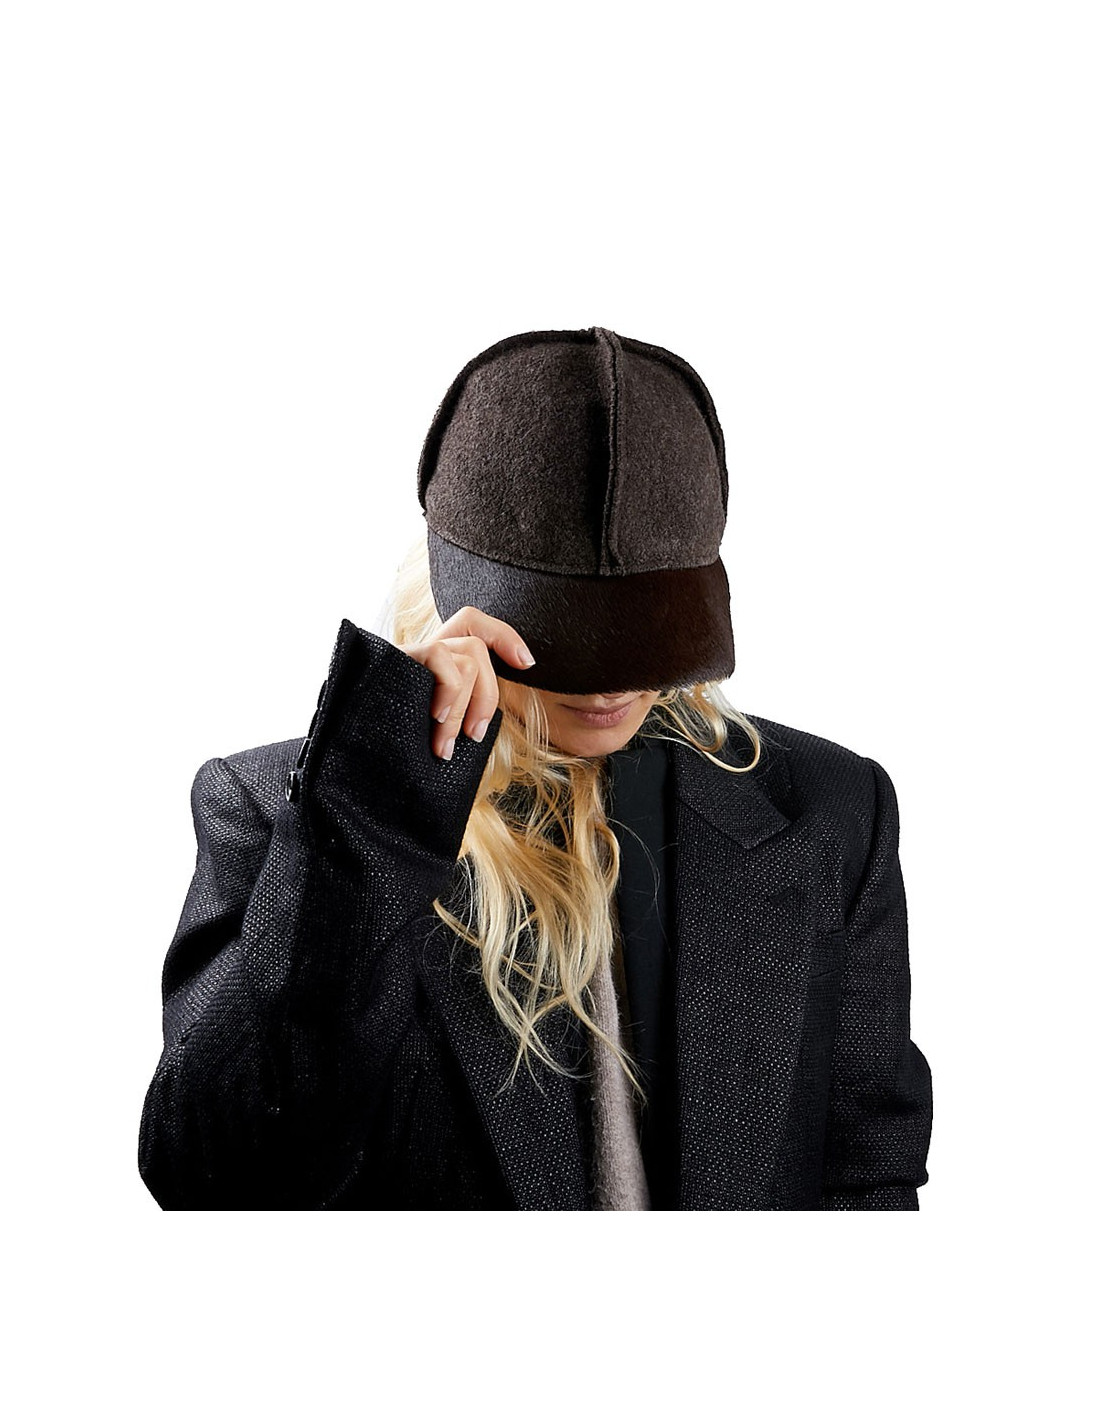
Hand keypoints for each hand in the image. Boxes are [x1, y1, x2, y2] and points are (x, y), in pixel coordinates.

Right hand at [404, 607, 535, 759]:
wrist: (348, 752)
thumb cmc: (395, 746)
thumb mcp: (436, 731)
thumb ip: (462, 718)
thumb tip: (493, 728)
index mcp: (435, 663)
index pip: (473, 623)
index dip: (504, 635)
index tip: (527, 664)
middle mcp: (422, 651)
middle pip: (476, 646)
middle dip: (488, 696)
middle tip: (475, 736)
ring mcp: (410, 653)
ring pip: (466, 657)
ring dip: (464, 707)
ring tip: (446, 744)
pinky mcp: (398, 658)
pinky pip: (442, 658)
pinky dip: (450, 690)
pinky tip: (436, 717)